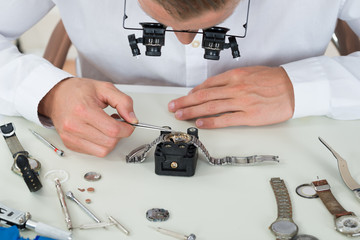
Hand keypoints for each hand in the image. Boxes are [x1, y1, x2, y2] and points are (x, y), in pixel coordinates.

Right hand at [38, 78, 136, 156]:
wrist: (56, 95)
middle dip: (119, 134)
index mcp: (83, 110)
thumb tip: (132, 119)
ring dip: (111, 141)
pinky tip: (98, 132)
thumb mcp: (105, 88)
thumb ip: (123, 102)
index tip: (129, 124)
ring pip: (103, 151)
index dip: (127, 129)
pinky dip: (101, 145)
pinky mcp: (70, 144)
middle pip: (109, 142)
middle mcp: (74, 126)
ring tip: (107, 127)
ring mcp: (70, 137)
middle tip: (117, 123)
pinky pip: (94, 153)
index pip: (113, 129)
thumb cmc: (78, 91)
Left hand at [168, 66, 294, 127]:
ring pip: (211, 107)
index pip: (208, 85)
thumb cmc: (274, 80)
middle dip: (185, 102)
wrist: (294, 88)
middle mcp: (235, 88)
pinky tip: (200, 123)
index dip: (193, 92)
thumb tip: (215, 87)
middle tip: (173, 107)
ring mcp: (241, 102)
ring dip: (192, 111)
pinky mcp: (249, 116)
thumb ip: (232, 79)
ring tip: (180, 115)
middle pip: (204, 95)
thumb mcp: (250, 72)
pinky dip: (211, 121)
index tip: (184, 97)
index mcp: (235, 76)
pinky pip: (226, 119)